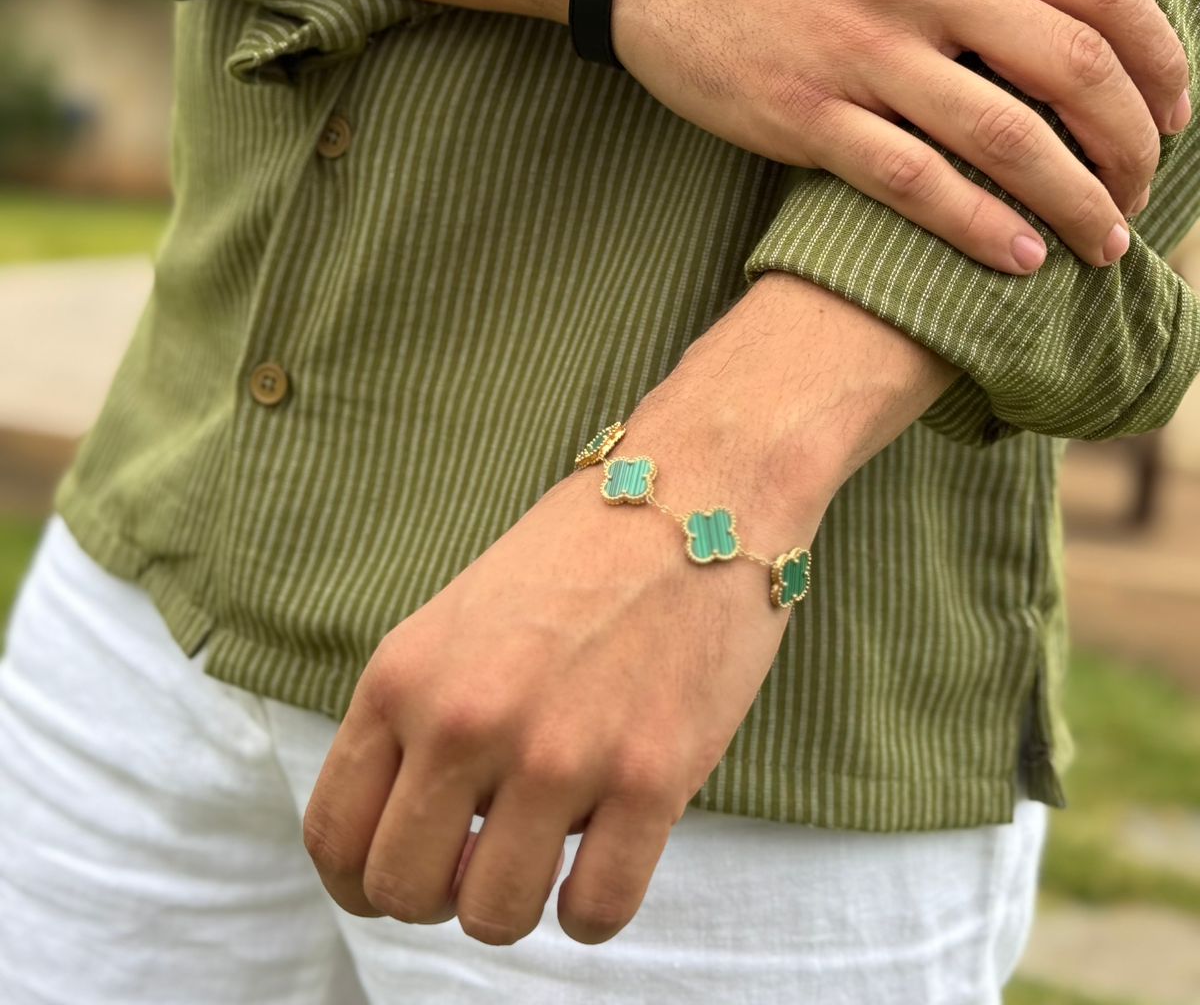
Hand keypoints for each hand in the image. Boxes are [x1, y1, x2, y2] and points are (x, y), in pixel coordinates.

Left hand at [301, 436, 807, 946]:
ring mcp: (559, 754)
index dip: (359, 882)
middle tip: (481, 862)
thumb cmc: (581, 553)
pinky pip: (597, 913)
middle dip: (438, 897)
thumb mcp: (460, 619)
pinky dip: (593, 911)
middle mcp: (467, 721)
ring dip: (519, 903)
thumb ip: (423, 716)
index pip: (334, 834)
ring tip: (550, 853)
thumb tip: (417, 833)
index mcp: (404, 676)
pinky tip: (607, 862)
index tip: (400, 880)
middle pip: (403, 891)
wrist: (698, 491)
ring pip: (494, 916)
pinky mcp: (651, 778)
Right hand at [614, 0, 1190, 272]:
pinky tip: (1020, 255)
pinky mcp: (804, 114)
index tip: (1176, 107)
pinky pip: (913, 180)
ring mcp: (860, 52)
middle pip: (1069, 65)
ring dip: (1075, 199)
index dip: (1159, 53)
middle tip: (1146, 188)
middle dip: (1131, 140)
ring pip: (1003, 134)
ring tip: (1104, 242)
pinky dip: (979, 224)